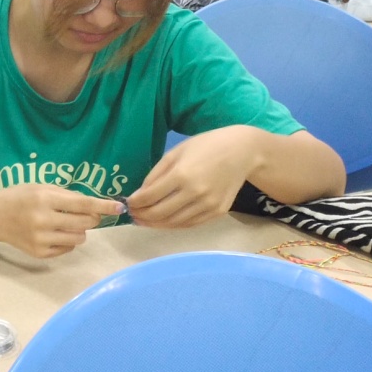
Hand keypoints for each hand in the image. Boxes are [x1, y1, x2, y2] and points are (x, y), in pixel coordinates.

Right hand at [0, 184, 123, 257]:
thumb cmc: (19, 197)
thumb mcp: (41, 187)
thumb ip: (67, 196)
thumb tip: (97, 207)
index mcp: (45, 198)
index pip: (82, 204)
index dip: (104, 205)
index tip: (119, 207)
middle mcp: (43, 219)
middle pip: (86, 222)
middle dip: (91, 218)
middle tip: (85, 213)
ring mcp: (40, 239)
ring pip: (80, 238)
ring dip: (79, 230)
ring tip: (64, 223)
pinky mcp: (39, 253)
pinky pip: (68, 249)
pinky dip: (67, 242)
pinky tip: (53, 234)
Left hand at [128, 127, 257, 227]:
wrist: (243, 151)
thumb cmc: (206, 146)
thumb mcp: (175, 153)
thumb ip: (155, 174)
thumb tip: (139, 195)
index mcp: (182, 175)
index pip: (149, 197)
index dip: (135, 203)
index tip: (128, 204)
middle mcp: (195, 193)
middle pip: (159, 213)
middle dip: (142, 216)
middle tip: (133, 215)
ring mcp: (208, 205)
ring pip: (174, 223)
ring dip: (155, 224)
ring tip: (144, 220)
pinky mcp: (218, 212)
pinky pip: (190, 224)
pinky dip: (173, 225)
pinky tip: (164, 221)